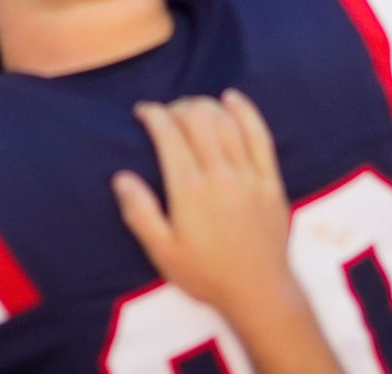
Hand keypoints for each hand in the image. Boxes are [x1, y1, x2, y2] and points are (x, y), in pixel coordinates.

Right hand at [111, 93, 315, 334]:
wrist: (259, 293)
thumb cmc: (206, 274)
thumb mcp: (162, 252)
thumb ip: (140, 213)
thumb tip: (121, 177)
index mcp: (189, 190)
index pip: (169, 134)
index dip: (153, 114)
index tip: (143, 111)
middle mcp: (219, 175)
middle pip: (198, 120)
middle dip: (177, 107)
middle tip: (166, 114)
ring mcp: (248, 176)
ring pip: (226, 123)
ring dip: (205, 106)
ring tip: (191, 108)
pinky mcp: (270, 181)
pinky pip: (260, 136)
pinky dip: (245, 111)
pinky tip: (232, 99)